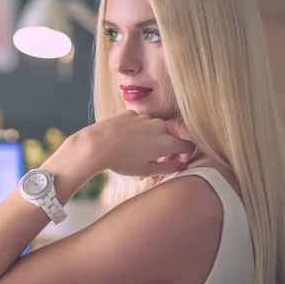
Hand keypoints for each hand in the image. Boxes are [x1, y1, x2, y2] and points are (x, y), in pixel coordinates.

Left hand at [71, 111, 194, 177]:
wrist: (97, 144)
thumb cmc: (122, 161)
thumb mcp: (147, 170)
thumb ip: (169, 168)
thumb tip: (182, 165)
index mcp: (168, 141)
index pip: (187, 146)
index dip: (184, 155)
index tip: (177, 162)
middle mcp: (160, 126)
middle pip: (170, 137)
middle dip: (165, 149)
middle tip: (153, 162)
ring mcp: (145, 117)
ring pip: (154, 129)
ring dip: (150, 140)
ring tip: (135, 154)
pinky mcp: (132, 113)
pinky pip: (140, 123)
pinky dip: (137, 132)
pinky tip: (125, 142)